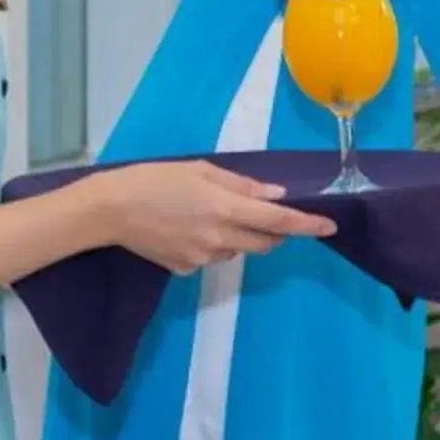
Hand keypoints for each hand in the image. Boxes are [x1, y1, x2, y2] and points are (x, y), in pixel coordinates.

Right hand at [89, 161, 336, 274]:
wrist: (110, 209)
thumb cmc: (155, 179)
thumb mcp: (201, 170)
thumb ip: (242, 185)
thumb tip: (275, 195)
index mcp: (227, 208)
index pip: (280, 221)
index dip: (308, 225)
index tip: (329, 226)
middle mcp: (220, 237)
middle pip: (265, 243)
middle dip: (273, 232)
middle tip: (259, 213)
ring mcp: (203, 258)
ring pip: (237, 250)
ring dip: (237, 236)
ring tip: (203, 214)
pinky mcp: (185, 269)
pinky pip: (210, 258)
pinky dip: (209, 245)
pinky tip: (183, 230)